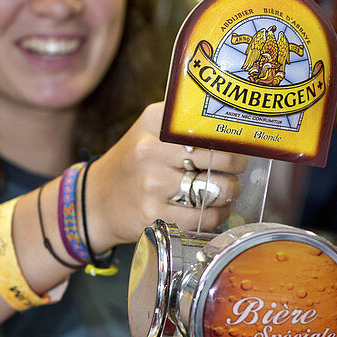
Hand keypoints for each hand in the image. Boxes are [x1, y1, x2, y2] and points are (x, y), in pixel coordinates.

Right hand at [85, 102, 247, 252]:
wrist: (96, 200)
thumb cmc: (133, 163)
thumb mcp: (149, 130)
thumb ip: (183, 122)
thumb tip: (231, 118)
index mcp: (154, 123)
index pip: (209, 125)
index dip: (232, 136)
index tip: (240, 141)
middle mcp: (151, 150)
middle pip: (219, 157)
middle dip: (237, 165)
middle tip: (237, 167)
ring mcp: (151, 185)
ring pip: (216, 190)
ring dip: (231, 192)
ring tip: (228, 190)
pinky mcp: (153, 215)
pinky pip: (202, 218)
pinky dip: (217, 215)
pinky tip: (215, 210)